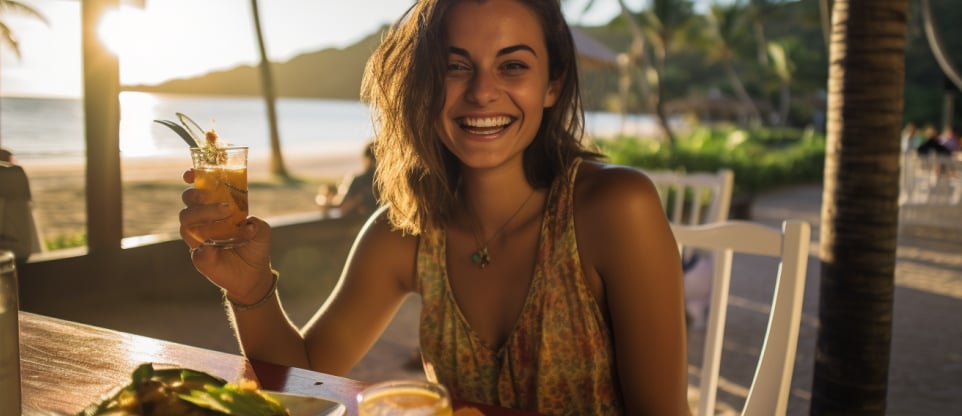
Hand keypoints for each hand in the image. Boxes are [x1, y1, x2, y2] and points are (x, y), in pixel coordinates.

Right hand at [180, 169, 272, 299]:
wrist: (254, 274)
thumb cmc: (254, 246)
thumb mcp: (261, 230)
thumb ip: (256, 223)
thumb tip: (245, 225)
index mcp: (215, 210)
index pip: (198, 192)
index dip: (193, 180)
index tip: (191, 173)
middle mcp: (203, 222)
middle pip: (188, 204)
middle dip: (194, 196)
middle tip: (209, 195)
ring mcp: (199, 240)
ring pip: (187, 223)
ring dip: (203, 214)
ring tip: (225, 213)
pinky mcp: (200, 258)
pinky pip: (196, 251)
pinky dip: (205, 249)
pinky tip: (215, 249)